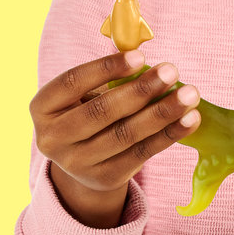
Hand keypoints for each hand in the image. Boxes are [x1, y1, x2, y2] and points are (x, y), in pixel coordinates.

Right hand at [29, 50, 200, 227]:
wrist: (82, 163)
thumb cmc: (89, 111)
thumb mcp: (84, 94)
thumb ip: (109, 77)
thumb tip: (150, 62)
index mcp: (43, 107)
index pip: (72, 82)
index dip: (106, 68)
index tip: (140, 56)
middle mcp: (53, 138)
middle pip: (102, 111)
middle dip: (140, 90)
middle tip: (171, 71)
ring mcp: (77, 163)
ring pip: (126, 134)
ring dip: (162, 113)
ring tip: (190, 95)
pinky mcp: (105, 178)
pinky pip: (142, 153)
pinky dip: (169, 134)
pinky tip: (190, 119)